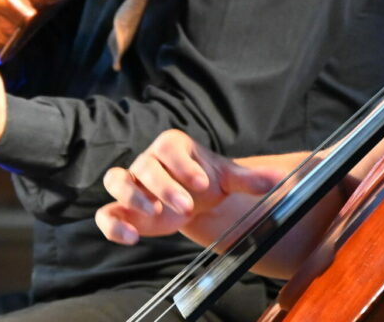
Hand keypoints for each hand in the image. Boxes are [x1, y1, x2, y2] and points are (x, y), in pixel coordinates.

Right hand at [96, 130, 285, 245]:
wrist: (194, 197)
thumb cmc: (208, 181)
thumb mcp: (228, 178)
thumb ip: (249, 179)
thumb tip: (278, 179)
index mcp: (173, 146)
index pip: (170, 148)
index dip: (183, 164)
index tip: (203, 183)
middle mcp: (148, 161)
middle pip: (145, 166)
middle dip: (165, 186)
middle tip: (187, 206)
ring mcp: (132, 184)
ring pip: (117, 181)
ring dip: (132, 196)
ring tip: (154, 213)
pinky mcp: (122, 210)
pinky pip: (105, 213)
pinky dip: (113, 225)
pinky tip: (131, 237)